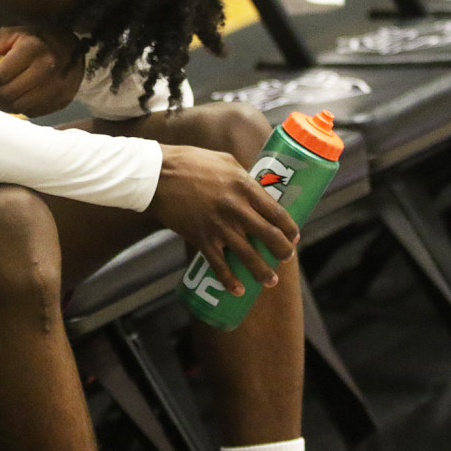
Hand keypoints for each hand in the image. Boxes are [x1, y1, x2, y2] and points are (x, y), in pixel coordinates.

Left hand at [0, 27, 84, 116]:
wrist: (72, 47)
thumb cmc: (36, 39)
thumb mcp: (11, 34)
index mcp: (33, 49)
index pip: (0, 75)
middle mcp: (47, 69)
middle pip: (7, 95)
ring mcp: (57, 87)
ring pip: (18, 107)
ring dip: (0, 105)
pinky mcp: (62, 100)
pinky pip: (31, 112)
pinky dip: (17, 108)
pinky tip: (12, 99)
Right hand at [149, 144, 298, 295]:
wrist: (156, 175)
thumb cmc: (191, 162)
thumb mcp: (225, 161)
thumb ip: (244, 178)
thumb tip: (258, 190)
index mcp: (244, 186)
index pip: (276, 212)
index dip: (290, 228)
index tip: (294, 237)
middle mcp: (235, 207)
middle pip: (268, 236)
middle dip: (282, 251)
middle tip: (287, 258)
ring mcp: (218, 225)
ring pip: (247, 255)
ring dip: (262, 271)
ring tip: (270, 281)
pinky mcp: (200, 238)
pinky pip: (219, 264)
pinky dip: (229, 280)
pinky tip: (238, 290)